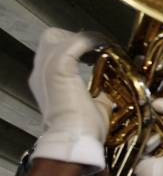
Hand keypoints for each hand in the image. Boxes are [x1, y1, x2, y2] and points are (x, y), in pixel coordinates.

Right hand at [28, 28, 110, 173]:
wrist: (77, 138)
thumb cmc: (85, 129)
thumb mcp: (94, 105)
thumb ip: (97, 91)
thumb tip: (109, 83)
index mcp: (45, 82)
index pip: (53, 52)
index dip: (73, 47)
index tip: (95, 52)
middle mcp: (40, 73)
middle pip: (50, 39)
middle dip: (73, 38)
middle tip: (95, 48)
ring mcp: (46, 69)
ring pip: (56, 37)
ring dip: (80, 38)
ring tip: (100, 46)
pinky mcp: (58, 67)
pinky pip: (72, 43)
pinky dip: (88, 42)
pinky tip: (102, 47)